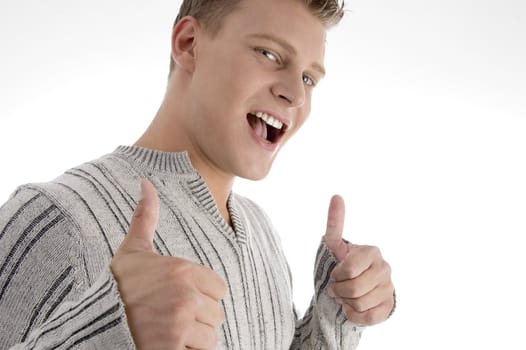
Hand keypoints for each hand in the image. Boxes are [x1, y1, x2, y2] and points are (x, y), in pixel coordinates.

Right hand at [110, 179, 226, 348]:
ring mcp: (180, 324)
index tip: (179, 298)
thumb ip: (145, 217)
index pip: (219, 289)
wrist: (94, 322)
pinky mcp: (173, 348)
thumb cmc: (117, 286)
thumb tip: (145, 183)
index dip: (203, 296)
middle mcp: (186, 296)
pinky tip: (167, 343)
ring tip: (168, 331)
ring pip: (210, 336)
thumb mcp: (133, 251)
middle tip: (171, 316)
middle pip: (217, 314)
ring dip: (193, 338)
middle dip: (199, 318)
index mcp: (183, 271)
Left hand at [323, 195, 394, 325]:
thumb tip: (336, 195)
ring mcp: (388, 287)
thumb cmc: (340, 266)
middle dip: (338, 290)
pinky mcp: (388, 306)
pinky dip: (353, 315)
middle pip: (353, 288)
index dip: (337, 275)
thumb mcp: (334, 246)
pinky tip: (352, 307)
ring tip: (345, 296)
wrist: (348, 290)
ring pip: (359, 304)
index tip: (335, 273)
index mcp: (371, 251)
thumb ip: (335, 223)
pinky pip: (367, 317)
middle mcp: (384, 267)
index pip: (350, 268)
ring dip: (345, 303)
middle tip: (336, 287)